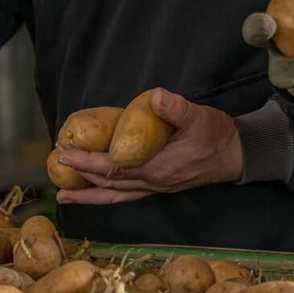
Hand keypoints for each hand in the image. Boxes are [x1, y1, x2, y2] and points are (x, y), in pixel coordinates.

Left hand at [55, 88, 242, 205]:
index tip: (66, 152)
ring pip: (116, 196)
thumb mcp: (198, 117)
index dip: (87, 161)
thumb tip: (154, 96)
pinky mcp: (160, 187)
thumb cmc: (216, 135)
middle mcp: (153, 183)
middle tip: (56, 165)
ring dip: (89, 195)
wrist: (237, 155)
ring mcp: (156, 188)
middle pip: (109, 184)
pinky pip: (127, 196)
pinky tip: (98, 193)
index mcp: (158, 168)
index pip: (114, 167)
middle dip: (81, 175)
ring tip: (64, 195)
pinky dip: (108, 196)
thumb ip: (175, 108)